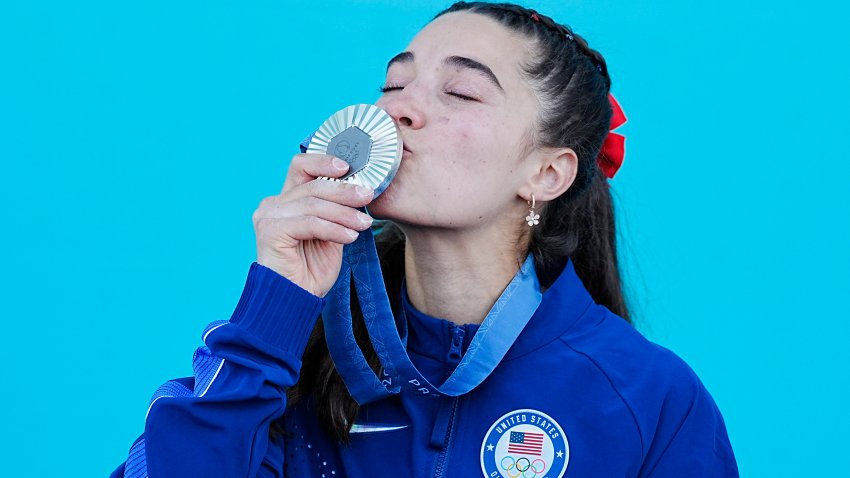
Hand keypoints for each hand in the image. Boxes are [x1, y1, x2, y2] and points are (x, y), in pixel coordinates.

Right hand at [253, 154, 373, 296]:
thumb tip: (360, 191)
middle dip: (344, 190)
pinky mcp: (270, 231)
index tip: (349, 167)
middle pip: (312, 184)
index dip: (324, 161)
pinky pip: (310, 223)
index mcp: (286, 201)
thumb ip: (337, 212)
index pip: (302, 167)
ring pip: (314, 204)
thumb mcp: (330, 234)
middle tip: (367, 196)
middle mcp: (273, 204)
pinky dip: (334, 229)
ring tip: (364, 225)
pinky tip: (350, 238)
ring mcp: (269, 216)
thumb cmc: (311, 271)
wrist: (294, 300)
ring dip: (344, 214)